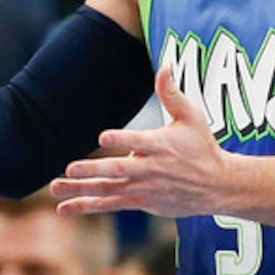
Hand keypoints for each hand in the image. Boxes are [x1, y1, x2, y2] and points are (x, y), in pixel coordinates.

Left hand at [53, 63, 231, 218]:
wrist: (219, 187)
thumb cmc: (203, 148)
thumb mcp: (193, 117)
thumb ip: (172, 93)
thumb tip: (164, 66)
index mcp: (161, 145)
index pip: (139, 142)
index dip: (122, 140)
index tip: (103, 137)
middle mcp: (152, 169)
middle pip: (119, 170)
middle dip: (94, 170)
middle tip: (70, 169)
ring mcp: (145, 189)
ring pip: (109, 190)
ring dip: (81, 191)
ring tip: (56, 188)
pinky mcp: (142, 202)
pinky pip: (111, 204)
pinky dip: (88, 205)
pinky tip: (64, 208)